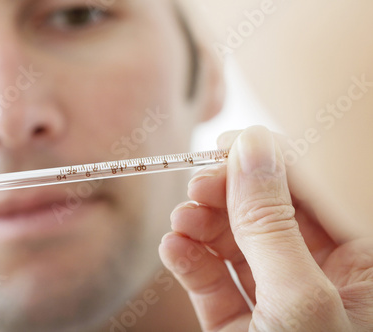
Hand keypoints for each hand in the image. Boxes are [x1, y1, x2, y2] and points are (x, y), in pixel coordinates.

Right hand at [159, 126, 372, 330]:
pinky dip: (190, 261)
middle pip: (270, 216)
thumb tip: (252, 149)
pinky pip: (213, 282)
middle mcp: (318, 282)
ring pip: (237, 246)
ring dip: (202, 225)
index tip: (229, 142)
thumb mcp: (297, 299)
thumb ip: (271, 224)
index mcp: (363, 271)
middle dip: (229, 195)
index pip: (318, 196)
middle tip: (198, 184)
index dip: (272, 163)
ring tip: (182, 218)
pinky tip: (174, 247)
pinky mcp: (237, 324)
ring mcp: (275, 303)